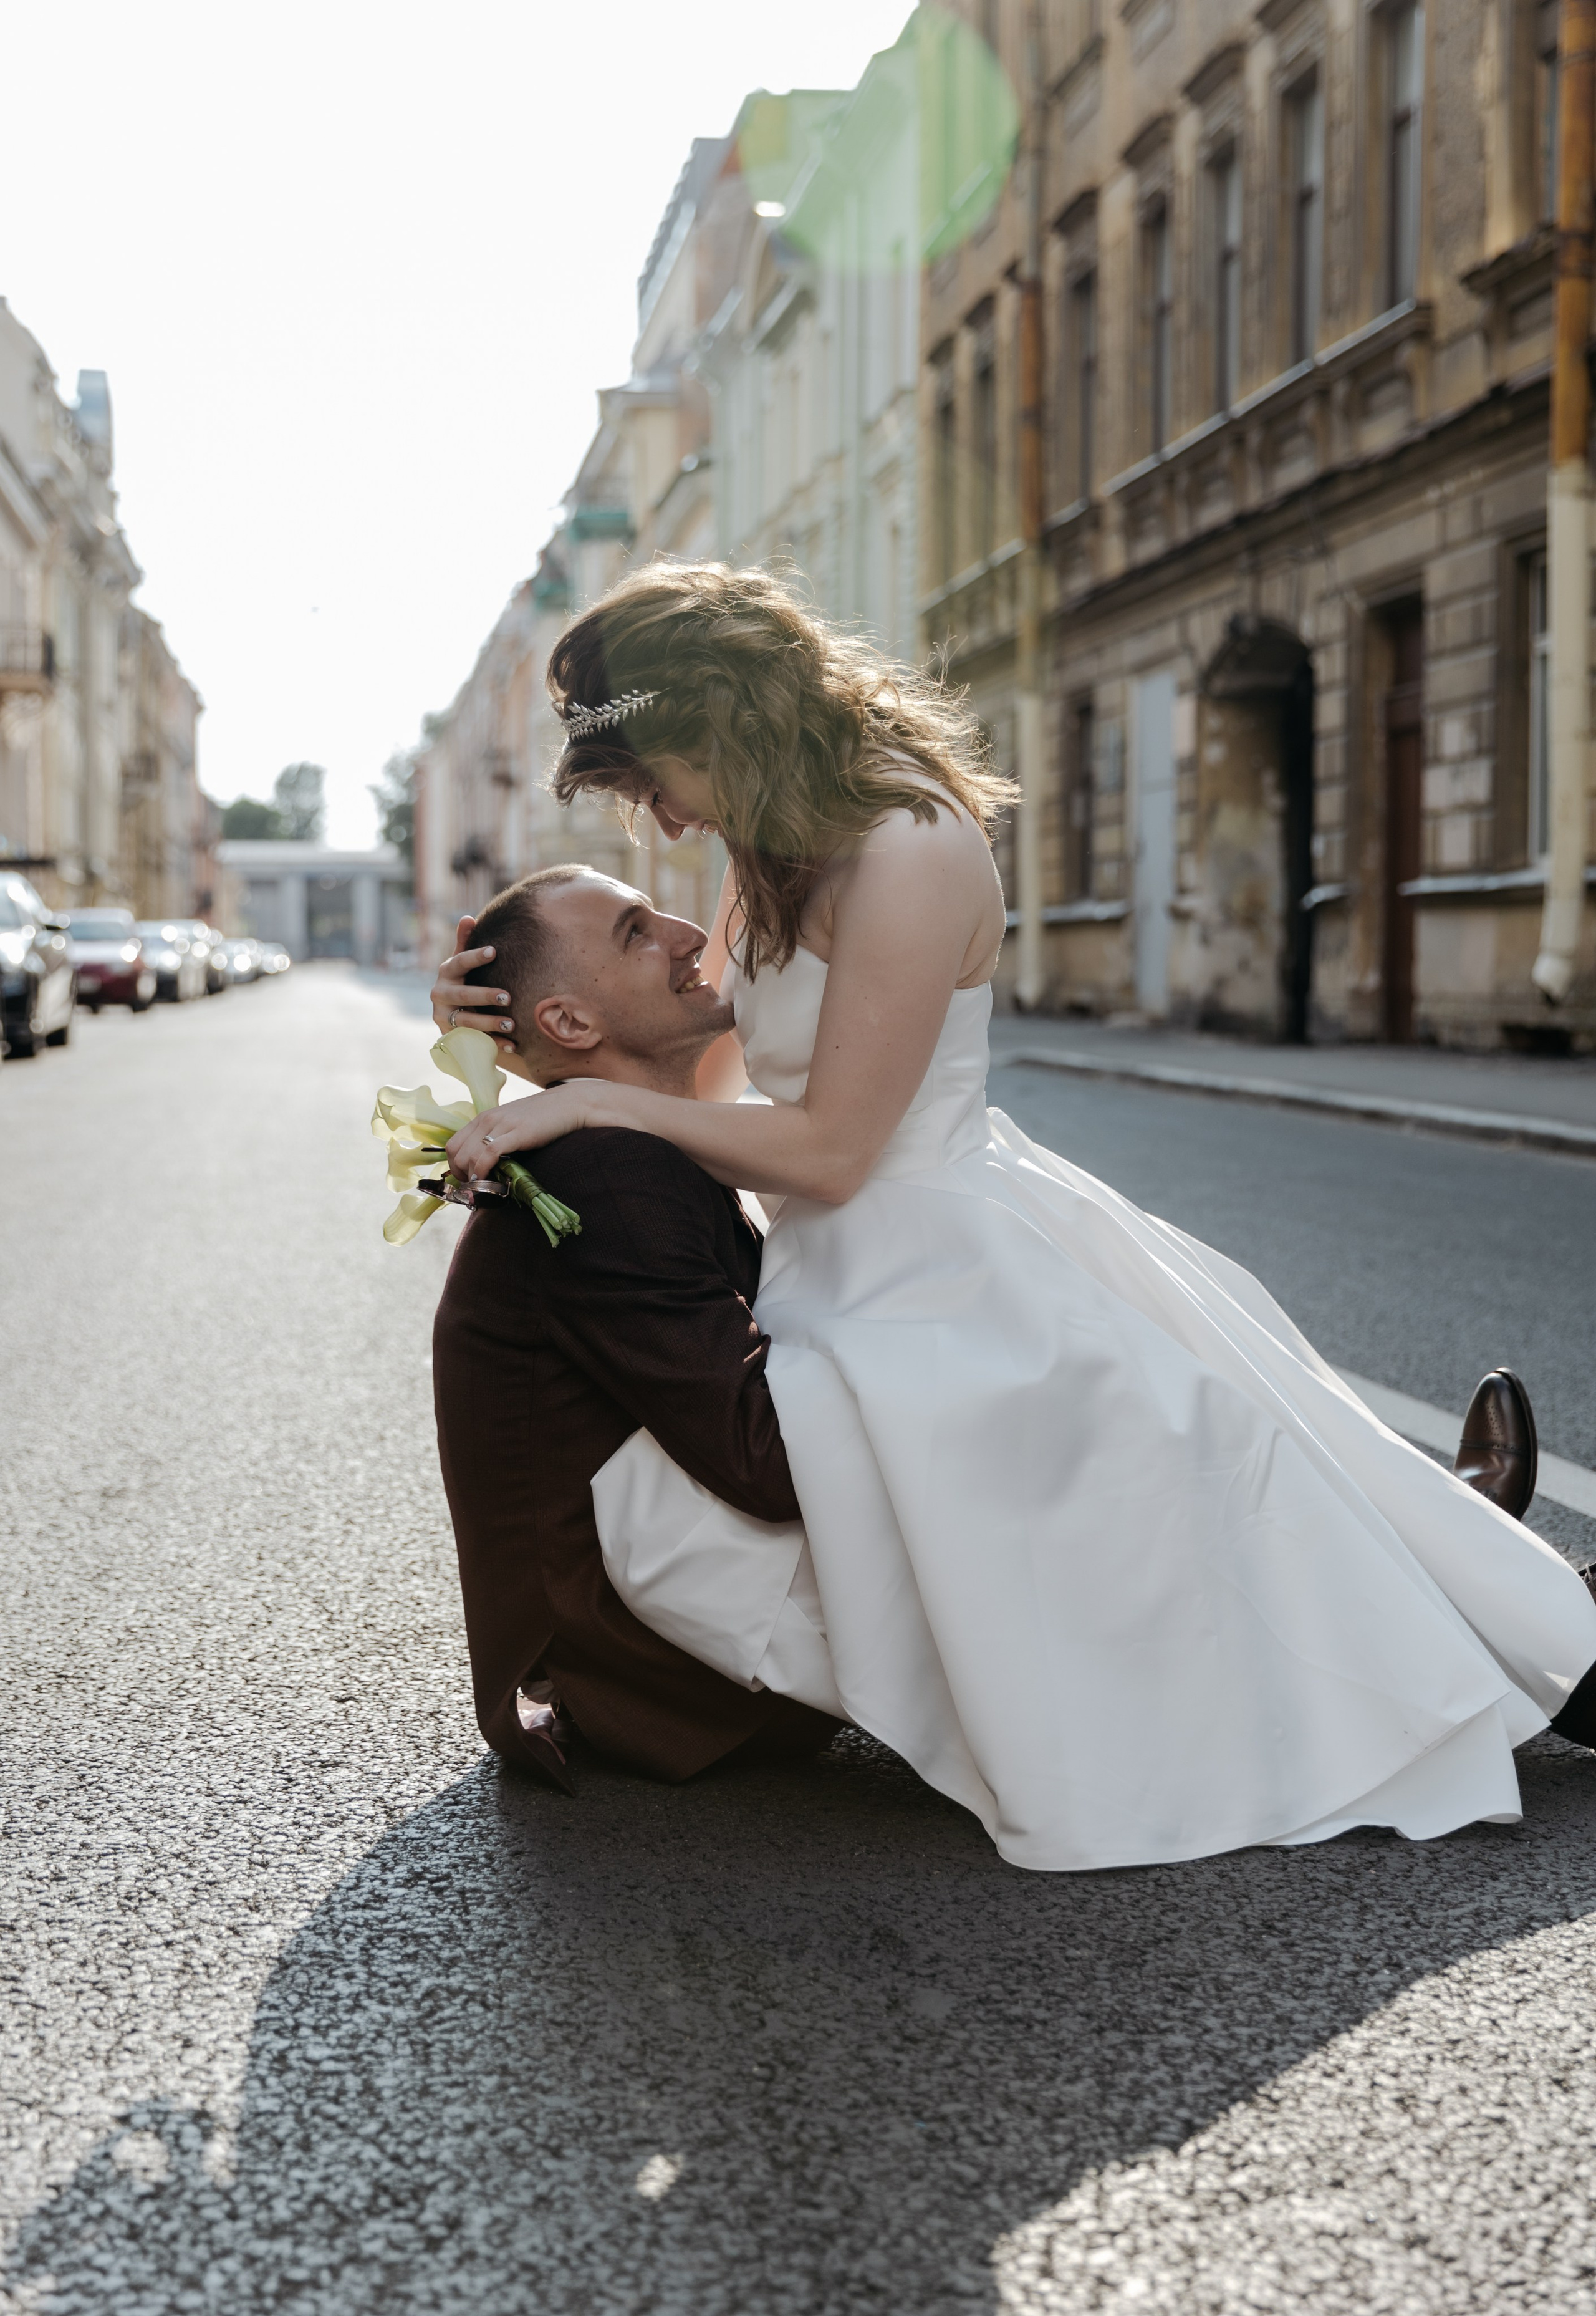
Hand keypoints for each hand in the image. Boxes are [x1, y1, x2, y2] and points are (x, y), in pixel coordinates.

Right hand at [431, 913, 516, 1052]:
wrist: (454, 1017)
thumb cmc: (463, 982)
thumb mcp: (462, 965)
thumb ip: (464, 943)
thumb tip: (468, 917)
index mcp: (446, 973)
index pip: (458, 963)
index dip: (474, 957)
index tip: (493, 951)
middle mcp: (440, 995)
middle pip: (462, 995)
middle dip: (484, 996)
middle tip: (508, 996)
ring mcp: (444, 1019)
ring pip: (467, 1021)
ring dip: (490, 1023)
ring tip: (512, 1024)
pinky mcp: (452, 1038)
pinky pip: (474, 1042)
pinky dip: (494, 1044)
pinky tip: (513, 1045)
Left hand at [445, 1083, 596, 1180]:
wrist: (569, 1104)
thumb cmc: (542, 1119)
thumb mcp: (512, 1125)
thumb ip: (497, 1139)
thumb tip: (485, 1165)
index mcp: (483, 1118)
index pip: (452, 1145)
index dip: (453, 1167)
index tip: (465, 1181)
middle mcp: (488, 1119)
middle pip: (456, 1152)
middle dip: (460, 1175)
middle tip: (473, 1188)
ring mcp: (502, 1125)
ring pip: (469, 1154)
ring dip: (470, 1176)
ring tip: (481, 1188)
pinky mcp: (517, 1133)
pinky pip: (489, 1153)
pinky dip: (483, 1170)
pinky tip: (489, 1179)